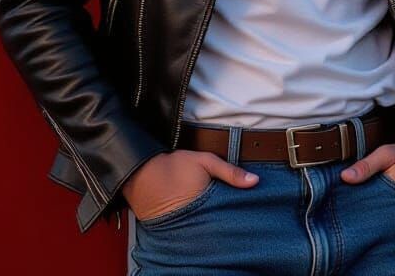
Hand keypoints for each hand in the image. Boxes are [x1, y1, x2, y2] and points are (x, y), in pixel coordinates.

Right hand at [122, 149, 258, 221]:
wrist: (139, 174)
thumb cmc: (172, 166)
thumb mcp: (204, 162)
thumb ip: (230, 172)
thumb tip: (256, 181)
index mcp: (207, 207)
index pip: (231, 218)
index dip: (240, 215)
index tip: (250, 212)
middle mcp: (196, 222)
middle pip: (220, 229)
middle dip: (228, 224)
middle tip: (238, 218)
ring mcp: (185, 229)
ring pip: (207, 233)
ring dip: (214, 226)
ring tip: (222, 220)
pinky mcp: (174, 231)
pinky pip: (193, 232)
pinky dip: (200, 228)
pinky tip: (205, 222)